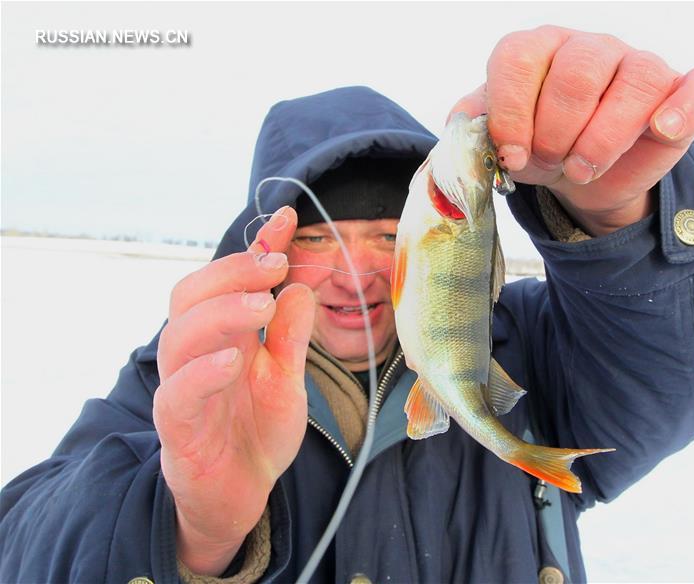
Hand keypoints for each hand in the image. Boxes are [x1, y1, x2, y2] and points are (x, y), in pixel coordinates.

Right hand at [153, 206, 314, 574]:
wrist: (241, 495)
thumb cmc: (258, 432)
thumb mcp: (287, 377)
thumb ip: (291, 334)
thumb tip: (301, 286)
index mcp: (224, 336)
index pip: (229, 281)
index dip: (254, 246)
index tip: (286, 217)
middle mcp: (197, 354)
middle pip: (190, 294)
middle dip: (232, 271)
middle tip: (276, 265)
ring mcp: (182, 388)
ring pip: (179, 335)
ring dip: (222, 311)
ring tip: (263, 303)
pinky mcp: (177, 427)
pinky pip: (178, 393)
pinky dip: (203, 371)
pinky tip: (234, 358)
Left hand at [452, 26, 693, 235]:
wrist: (581, 176)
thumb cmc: (538, 146)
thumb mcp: (498, 140)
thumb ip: (474, 128)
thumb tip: (464, 126)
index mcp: (538, 49)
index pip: (519, 58)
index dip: (511, 113)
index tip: (513, 157)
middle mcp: (589, 48)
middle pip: (576, 73)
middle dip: (556, 133)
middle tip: (551, 163)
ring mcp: (639, 66)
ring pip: (633, 83)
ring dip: (602, 140)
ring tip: (583, 168)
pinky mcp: (681, 95)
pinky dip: (687, 107)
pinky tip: (663, 129)